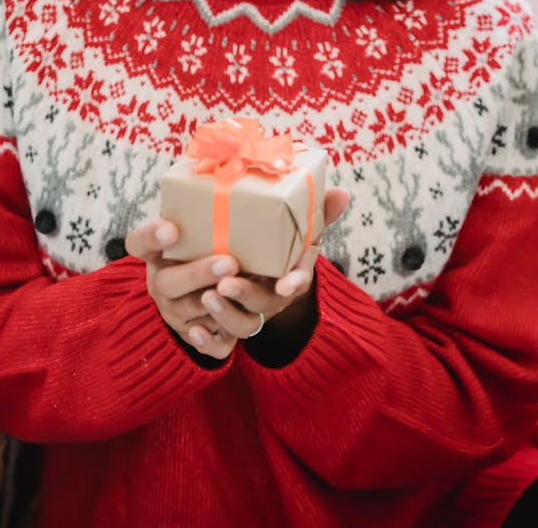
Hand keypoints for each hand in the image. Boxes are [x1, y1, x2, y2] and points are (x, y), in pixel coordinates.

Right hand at [125, 220, 239, 360]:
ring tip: (233, 289)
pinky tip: (221, 328)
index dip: (151, 237)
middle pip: (167, 283)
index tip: (172, 228)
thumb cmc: (203, 247)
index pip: (139, 243)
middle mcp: (160, 285)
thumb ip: (198, 209)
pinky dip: (211, 339)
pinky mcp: (194, 335)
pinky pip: (204, 344)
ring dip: (212, 303)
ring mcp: (175, 313)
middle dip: (197, 274)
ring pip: (187, 312)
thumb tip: (211, 172)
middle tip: (228, 262)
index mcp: (155, 255)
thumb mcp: (194, 227)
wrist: (202, 290)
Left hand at [202, 187, 349, 342]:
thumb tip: (344, 193)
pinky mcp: (228, 328)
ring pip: (244, 326)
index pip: (299, 281)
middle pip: (264, 303)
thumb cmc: (277, 245)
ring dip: (226, 315)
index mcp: (290, 274)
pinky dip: (208, 342)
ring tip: (206, 297)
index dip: (294, 282)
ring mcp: (252, 314)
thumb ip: (319, 213)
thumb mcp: (299, 229)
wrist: (257, 274)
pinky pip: (221, 345)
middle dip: (246, 295)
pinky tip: (193, 332)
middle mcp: (272, 297)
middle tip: (224, 284)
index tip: (284, 284)